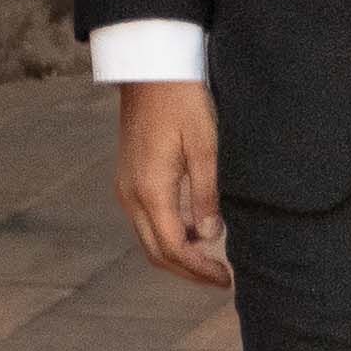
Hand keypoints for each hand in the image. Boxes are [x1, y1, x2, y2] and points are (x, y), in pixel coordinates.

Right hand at [116, 80, 231, 287]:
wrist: (151, 70)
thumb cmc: (182, 101)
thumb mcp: (205, 145)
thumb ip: (207, 194)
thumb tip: (211, 236)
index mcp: (151, 190)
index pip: (174, 247)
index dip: (199, 269)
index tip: (225, 279)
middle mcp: (131, 195)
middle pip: (156, 252)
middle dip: (188, 271)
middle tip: (219, 279)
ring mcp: (126, 187)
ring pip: (148, 239)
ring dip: (178, 255)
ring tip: (210, 260)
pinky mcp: (128, 179)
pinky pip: (146, 220)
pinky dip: (168, 235)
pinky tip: (194, 231)